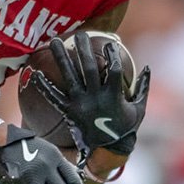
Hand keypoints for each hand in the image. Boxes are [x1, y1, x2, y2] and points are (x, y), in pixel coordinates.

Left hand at [29, 31, 149, 158]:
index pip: (113, 69)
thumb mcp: (140, 109)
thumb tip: (148, 67)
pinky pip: (54, 98)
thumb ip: (144, 87)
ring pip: (69, 77)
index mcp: (114, 96)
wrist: (109, 150)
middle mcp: (95, 98)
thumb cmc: (126, 128)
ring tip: (53, 41)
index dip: (111, 54)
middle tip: (79, 33)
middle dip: (83, 49)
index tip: (108, 43)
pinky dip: (45, 86)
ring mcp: (80, 104)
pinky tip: (36, 74)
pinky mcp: (69, 112)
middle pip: (88, 68)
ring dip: (61, 58)